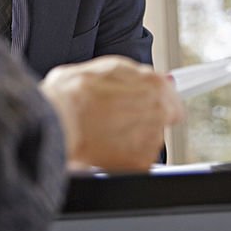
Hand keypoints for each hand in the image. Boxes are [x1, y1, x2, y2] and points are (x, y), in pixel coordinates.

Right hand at [40, 55, 183, 170]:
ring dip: (132, 140)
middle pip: (161, 120)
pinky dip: (124, 159)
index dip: (156, 103)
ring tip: (105, 133)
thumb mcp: (106, 68)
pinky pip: (138, 162)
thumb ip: (136, 75)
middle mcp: (159, 111)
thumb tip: (149, 78)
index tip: (146, 107)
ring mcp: (151, 138)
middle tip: (116, 120)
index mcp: (154, 85)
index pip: (173, 98)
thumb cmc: (73, 93)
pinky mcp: (141, 163)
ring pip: (148, 141)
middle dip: (142, 121)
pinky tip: (105, 148)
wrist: (57, 122)